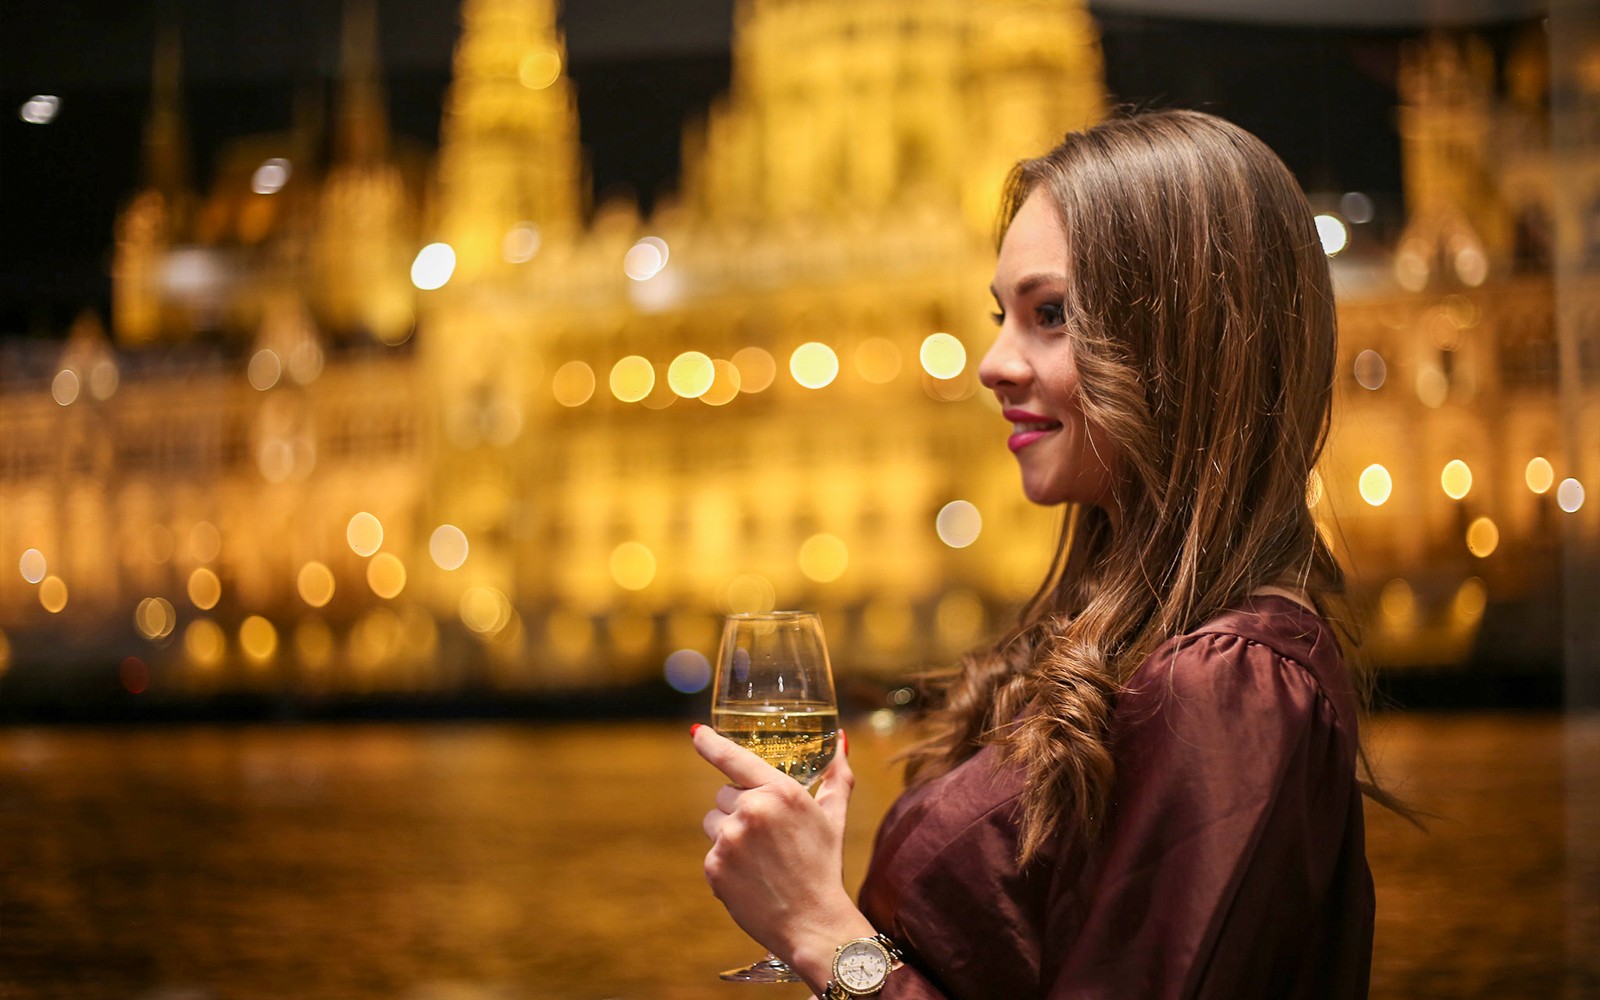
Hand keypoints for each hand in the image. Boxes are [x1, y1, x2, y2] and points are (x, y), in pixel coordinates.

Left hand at [692, 724, 875, 990]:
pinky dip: (726, 863)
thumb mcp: (833, 817)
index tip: (696, 734)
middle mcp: (752, 809)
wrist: (813, 922)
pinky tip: (750, 877)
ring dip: (729, 833)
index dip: (710, 743)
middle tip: (768, 836)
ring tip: (759, 858)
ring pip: (713, 821)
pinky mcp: (714, 866)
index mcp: (781, 791)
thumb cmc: (824, 866)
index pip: (734, 758)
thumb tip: (842, 741)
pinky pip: (711, 852)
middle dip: (741, 809)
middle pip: (724, 794)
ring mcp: (730, 839)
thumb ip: (837, 777)